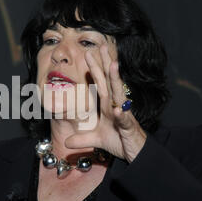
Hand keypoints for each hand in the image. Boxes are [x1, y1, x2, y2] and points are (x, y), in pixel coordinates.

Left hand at [65, 44, 146, 162]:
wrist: (135, 154)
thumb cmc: (118, 141)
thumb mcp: (96, 140)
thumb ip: (81, 139)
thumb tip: (66, 141)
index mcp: (107, 106)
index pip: (100, 84)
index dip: (95, 69)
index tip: (89, 53)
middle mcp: (115, 107)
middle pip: (110, 82)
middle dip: (106, 64)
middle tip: (102, 46)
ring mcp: (123, 116)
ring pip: (119, 95)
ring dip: (116, 80)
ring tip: (113, 65)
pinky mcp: (129, 128)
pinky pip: (125, 120)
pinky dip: (121, 115)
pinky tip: (117, 109)